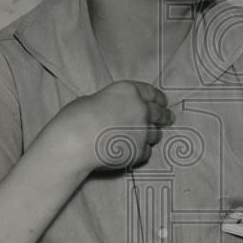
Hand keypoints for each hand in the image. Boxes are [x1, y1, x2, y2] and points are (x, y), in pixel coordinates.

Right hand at [54, 80, 173, 171]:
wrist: (74, 142)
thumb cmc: (76, 118)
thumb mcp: (95, 99)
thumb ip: (112, 103)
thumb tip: (115, 110)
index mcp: (129, 91)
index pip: (152, 93)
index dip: (159, 98)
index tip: (163, 102)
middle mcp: (140, 109)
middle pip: (159, 113)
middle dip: (165, 116)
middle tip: (168, 118)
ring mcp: (142, 131)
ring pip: (155, 133)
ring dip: (152, 134)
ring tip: (147, 137)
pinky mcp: (139, 151)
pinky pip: (146, 151)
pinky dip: (141, 151)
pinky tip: (132, 151)